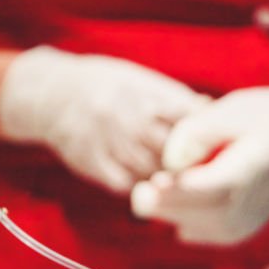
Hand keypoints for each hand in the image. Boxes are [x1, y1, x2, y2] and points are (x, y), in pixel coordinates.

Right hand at [0, 46, 208, 193]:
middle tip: (205, 171)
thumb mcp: (142, 81)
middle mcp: (127, 118)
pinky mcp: (93, 164)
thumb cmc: (109, 86)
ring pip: (152, 172)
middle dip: (191, 162)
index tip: (216, 144)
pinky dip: (143, 188)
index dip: (206, 135)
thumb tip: (212, 109)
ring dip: (169, 180)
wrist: (51, 94)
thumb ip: (176, 97)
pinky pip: (127, 185)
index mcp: (145, 94)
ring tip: (181, 182)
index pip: (188, 119)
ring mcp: (109, 142)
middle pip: (173, 150)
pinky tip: (152, 186)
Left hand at [130, 78, 268, 244]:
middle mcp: (257, 200)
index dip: (182, 190)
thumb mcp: (229, 110)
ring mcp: (250, 220)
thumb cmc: (260, 118)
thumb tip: (170, 163)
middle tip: (141, 190)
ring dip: (172, 211)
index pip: (217, 187)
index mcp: (258, 165)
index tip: (152, 184)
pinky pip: (201, 232)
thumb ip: (195, 133)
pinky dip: (183, 218)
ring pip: (199, 228)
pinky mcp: (241, 230)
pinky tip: (176, 199)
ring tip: (160, 188)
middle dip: (167, 204)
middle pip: (204, 214)